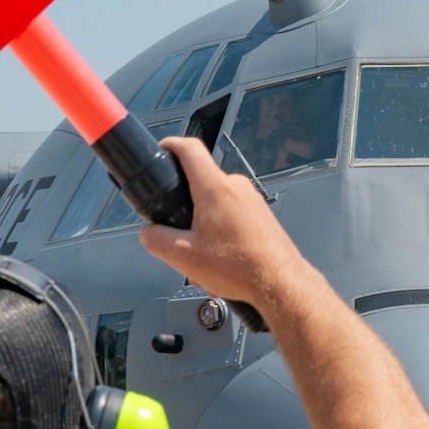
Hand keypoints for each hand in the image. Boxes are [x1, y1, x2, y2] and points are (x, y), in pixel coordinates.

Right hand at [139, 137, 313, 306]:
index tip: (162, 149)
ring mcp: (251, 200)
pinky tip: (221, 265)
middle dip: (185, 213)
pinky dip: (221, 238)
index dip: (170, 145)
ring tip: (205, 264)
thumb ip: (156, 239)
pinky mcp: (260, 215)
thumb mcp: (183, 257)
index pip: (189, 149)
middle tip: (181, 239)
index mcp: (215, 189)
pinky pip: (232, 218)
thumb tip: (148, 232)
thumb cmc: (242, 268)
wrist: (281, 283)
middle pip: (199, 185)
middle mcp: (236, 187)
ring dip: (204, 233)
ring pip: (215, 207)